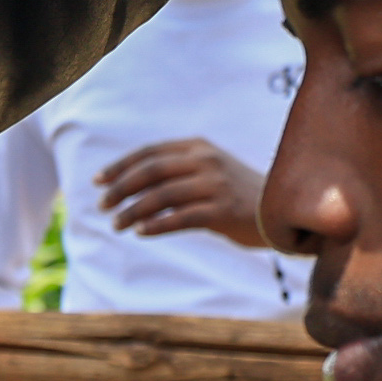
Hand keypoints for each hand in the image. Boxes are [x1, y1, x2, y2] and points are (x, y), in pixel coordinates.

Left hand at [94, 137, 268, 246]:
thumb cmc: (238, 194)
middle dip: (121, 188)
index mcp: (199, 147)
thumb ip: (178, 172)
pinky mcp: (224, 210)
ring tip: (117, 224)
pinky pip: (182, 218)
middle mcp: (206, 161)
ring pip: (162, 196)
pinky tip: (141, 232)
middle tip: (102, 206)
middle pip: (152, 171)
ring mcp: (216, 185)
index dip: (121, 166)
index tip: (99, 181)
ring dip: (133, 211)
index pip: (150, 152)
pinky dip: (158, 225)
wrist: (282, 210)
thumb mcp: (209, 171)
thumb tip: (132, 185)